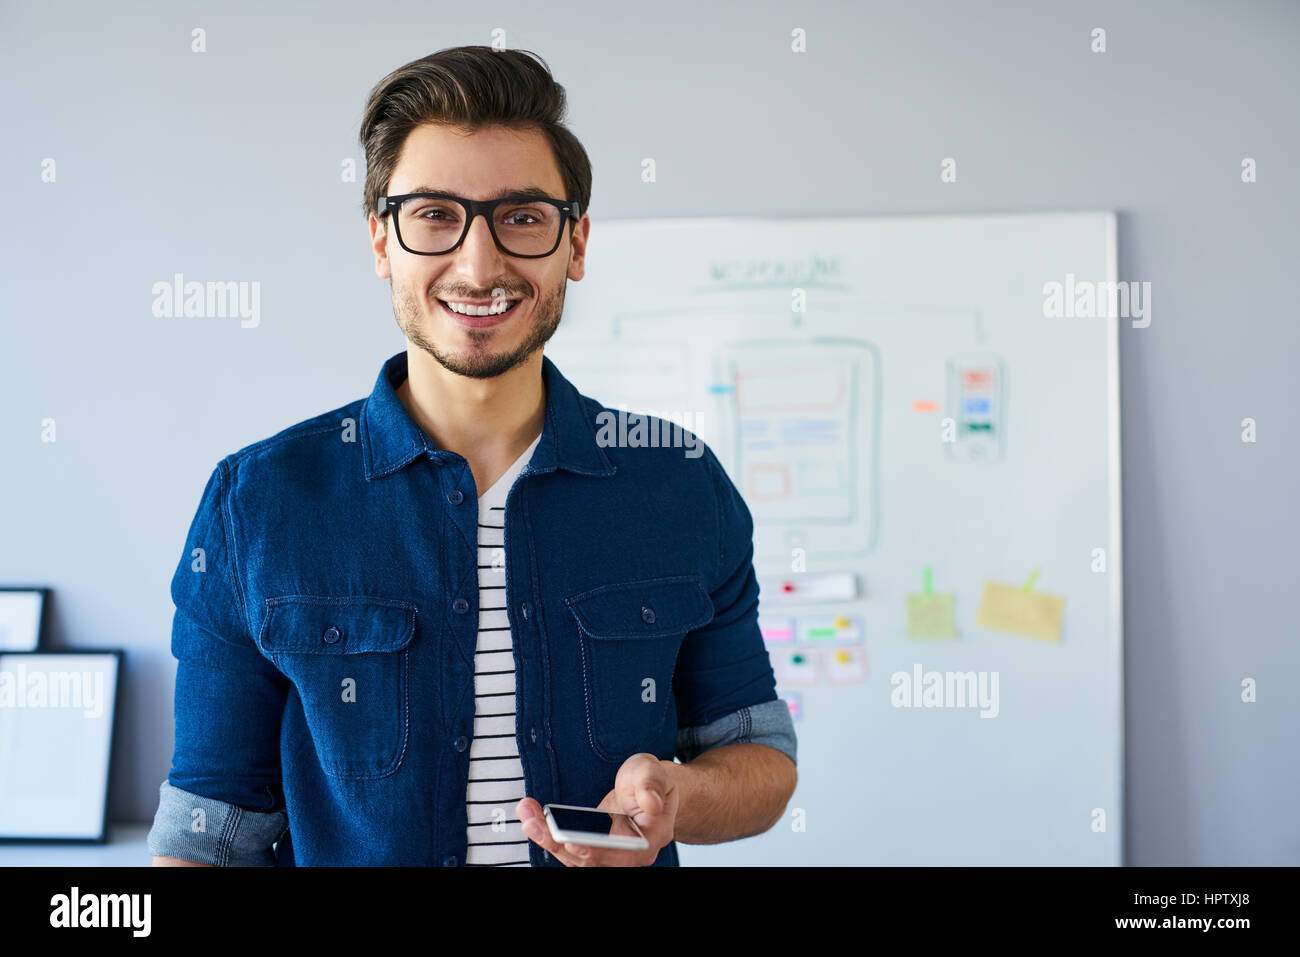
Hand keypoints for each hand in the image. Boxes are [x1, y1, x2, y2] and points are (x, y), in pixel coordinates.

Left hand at [516, 752, 677, 865]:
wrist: (645, 789)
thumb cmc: (648, 780)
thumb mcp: (652, 771)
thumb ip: (651, 784)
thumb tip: (651, 803)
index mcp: (649, 838)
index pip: (623, 854)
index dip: (597, 851)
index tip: (572, 843)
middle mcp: (629, 855)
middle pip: (591, 859)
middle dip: (558, 842)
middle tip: (533, 822)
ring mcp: (609, 856)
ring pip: (575, 857)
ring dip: (547, 838)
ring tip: (527, 814)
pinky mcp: (591, 851)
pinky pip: (568, 849)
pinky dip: (548, 834)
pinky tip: (532, 816)